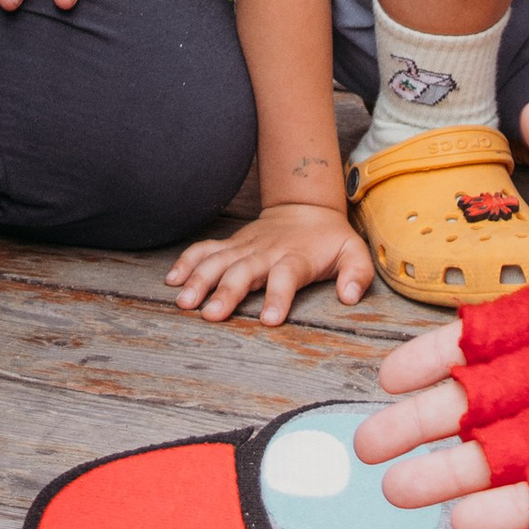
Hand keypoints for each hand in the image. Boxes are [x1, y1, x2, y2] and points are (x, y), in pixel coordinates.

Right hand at [167, 200, 373, 325]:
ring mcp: (245, 247)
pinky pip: (205, 250)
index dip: (278, 297)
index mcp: (296, 257)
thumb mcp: (354, 252)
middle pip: (244, 271)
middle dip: (226, 293)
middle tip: (211, 315)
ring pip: (218, 261)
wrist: (305, 207)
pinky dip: (187, 262)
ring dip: (199, 280)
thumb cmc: (329, 238)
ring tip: (184, 302)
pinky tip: (172, 280)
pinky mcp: (231, 245)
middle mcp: (266, 252)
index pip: (287, 277)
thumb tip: (349, 297)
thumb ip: (357, 274)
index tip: (269, 321)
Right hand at [350, 101, 528, 528]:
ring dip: (463, 473)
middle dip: (430, 426)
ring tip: (402, 488)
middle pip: (493, 404)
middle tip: (371, 445)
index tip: (387, 373)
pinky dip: (528, 505)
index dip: (442, 358)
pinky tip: (477, 519)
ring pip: (523, 452)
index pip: (497, 339)